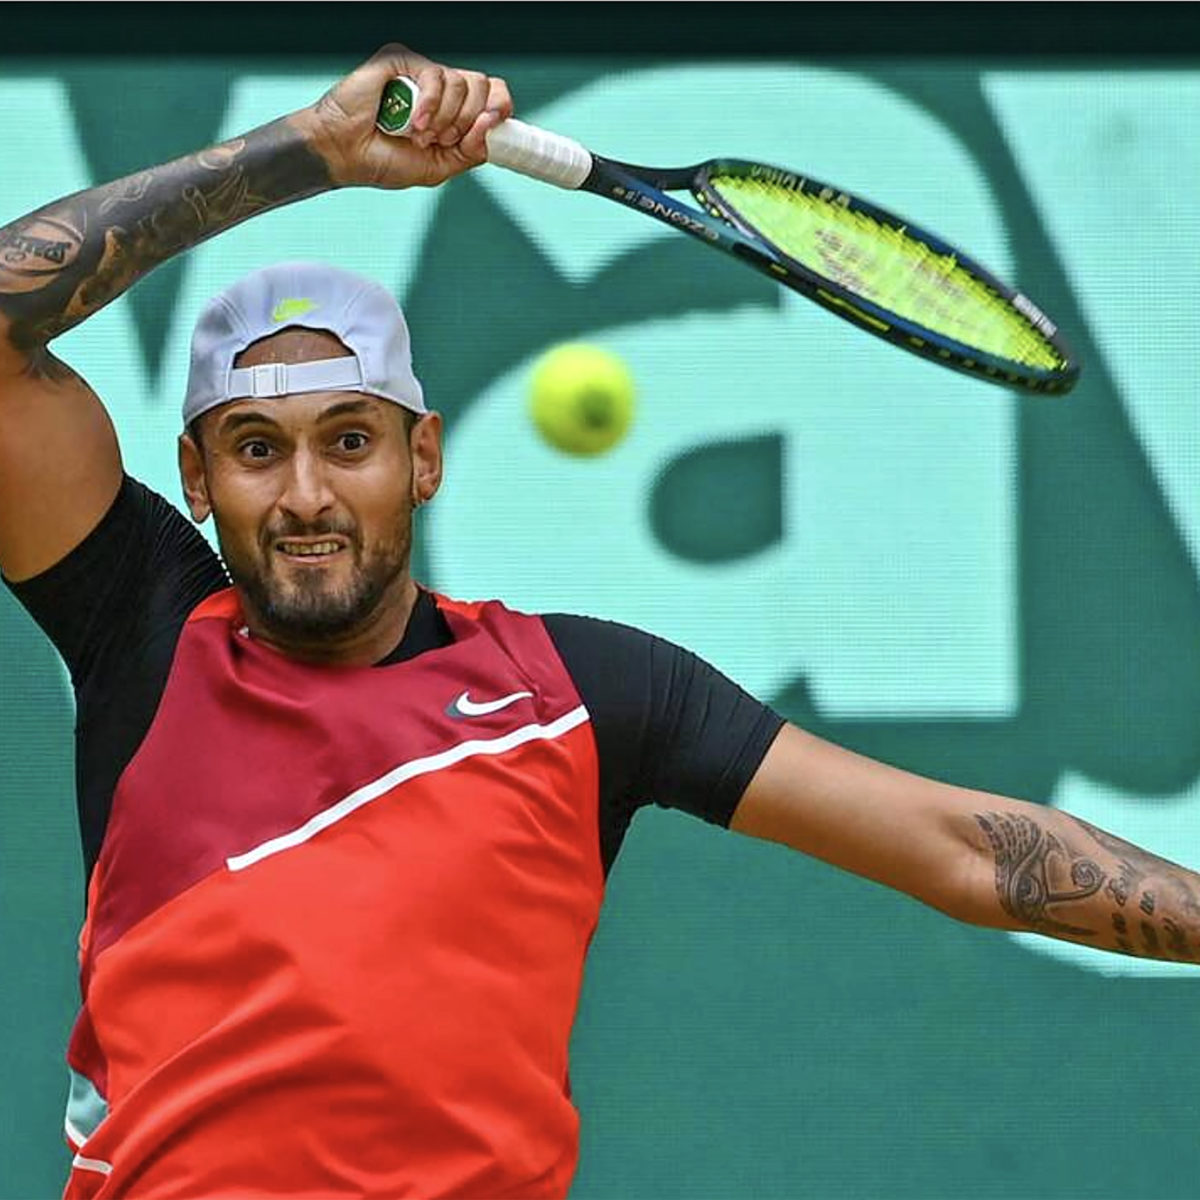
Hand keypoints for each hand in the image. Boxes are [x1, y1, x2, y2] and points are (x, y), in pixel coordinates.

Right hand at [298, 43, 512, 188]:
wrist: (345, 154)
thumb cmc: (384, 161)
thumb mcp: (439, 167)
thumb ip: (471, 152)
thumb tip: (492, 127)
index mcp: (453, 111)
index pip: (493, 95)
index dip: (500, 108)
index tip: (493, 126)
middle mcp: (441, 90)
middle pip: (483, 87)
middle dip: (467, 122)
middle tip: (441, 140)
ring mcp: (421, 74)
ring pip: (462, 84)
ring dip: (444, 119)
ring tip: (419, 134)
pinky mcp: (402, 61)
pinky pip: (435, 75)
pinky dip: (429, 105)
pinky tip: (413, 122)